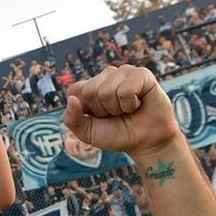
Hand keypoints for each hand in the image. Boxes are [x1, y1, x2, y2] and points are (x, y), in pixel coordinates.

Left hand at [62, 65, 181, 156]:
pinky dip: (131, 104)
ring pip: (107, 90)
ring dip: (117, 108)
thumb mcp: (87, 133)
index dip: (86, 109)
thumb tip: (71, 99)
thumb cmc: (116, 135)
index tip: (98, 117)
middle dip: (102, 110)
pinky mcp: (142, 74)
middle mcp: (106, 76)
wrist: (145, 142)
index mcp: (90, 86)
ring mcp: (123, 72)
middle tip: (116, 114)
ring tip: (128, 109)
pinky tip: (139, 104)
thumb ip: (72, 119)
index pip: (75, 90)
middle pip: (90, 91)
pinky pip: (126, 90)